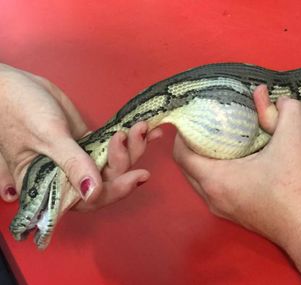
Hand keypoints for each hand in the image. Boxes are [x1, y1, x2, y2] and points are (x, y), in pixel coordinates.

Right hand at [0, 63, 160, 208]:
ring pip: (113, 163)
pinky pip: (112, 145)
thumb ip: (71, 164)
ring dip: (133, 148)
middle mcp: (68, 176)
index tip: (137, 176)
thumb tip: (93, 192)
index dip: (115, 191)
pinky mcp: (89, 143)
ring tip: (143, 127)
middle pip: (107, 181)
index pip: (88, 199)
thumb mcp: (46, 136)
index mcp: (51, 185)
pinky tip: (147, 130)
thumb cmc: (17, 109)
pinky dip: (130, 138)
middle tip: (138, 136)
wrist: (13, 85)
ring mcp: (81, 159)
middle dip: (127, 162)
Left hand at [173, 85, 300, 283]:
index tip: (194, 119)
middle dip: (191, 145)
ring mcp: (222, 208)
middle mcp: (213, 196)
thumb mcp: (295, 144)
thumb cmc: (298, 193)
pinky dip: (215, 172)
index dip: (183, 134)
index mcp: (216, 180)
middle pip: (187, 167)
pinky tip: (235, 160)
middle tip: (205, 126)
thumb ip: (289, 113)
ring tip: (218, 140)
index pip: (181, 154)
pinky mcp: (233, 213)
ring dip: (203, 159)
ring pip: (199, 179)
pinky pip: (213, 188)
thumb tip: (284, 99)